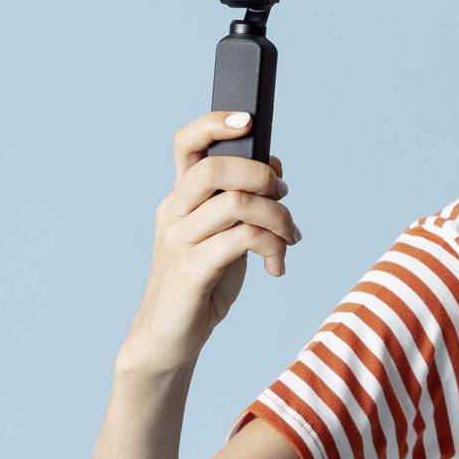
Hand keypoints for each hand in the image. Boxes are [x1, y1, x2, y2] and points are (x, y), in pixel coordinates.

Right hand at [120, 110, 302, 371]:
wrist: (169, 338)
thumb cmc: (201, 285)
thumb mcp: (224, 236)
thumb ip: (242, 202)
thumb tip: (275, 167)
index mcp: (179, 199)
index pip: (186, 143)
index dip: (216, 122)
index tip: (250, 120)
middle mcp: (174, 213)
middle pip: (215, 168)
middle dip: (262, 176)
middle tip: (284, 197)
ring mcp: (179, 241)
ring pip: (236, 203)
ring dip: (277, 216)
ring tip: (289, 237)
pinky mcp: (192, 271)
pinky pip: (241, 239)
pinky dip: (271, 246)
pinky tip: (276, 265)